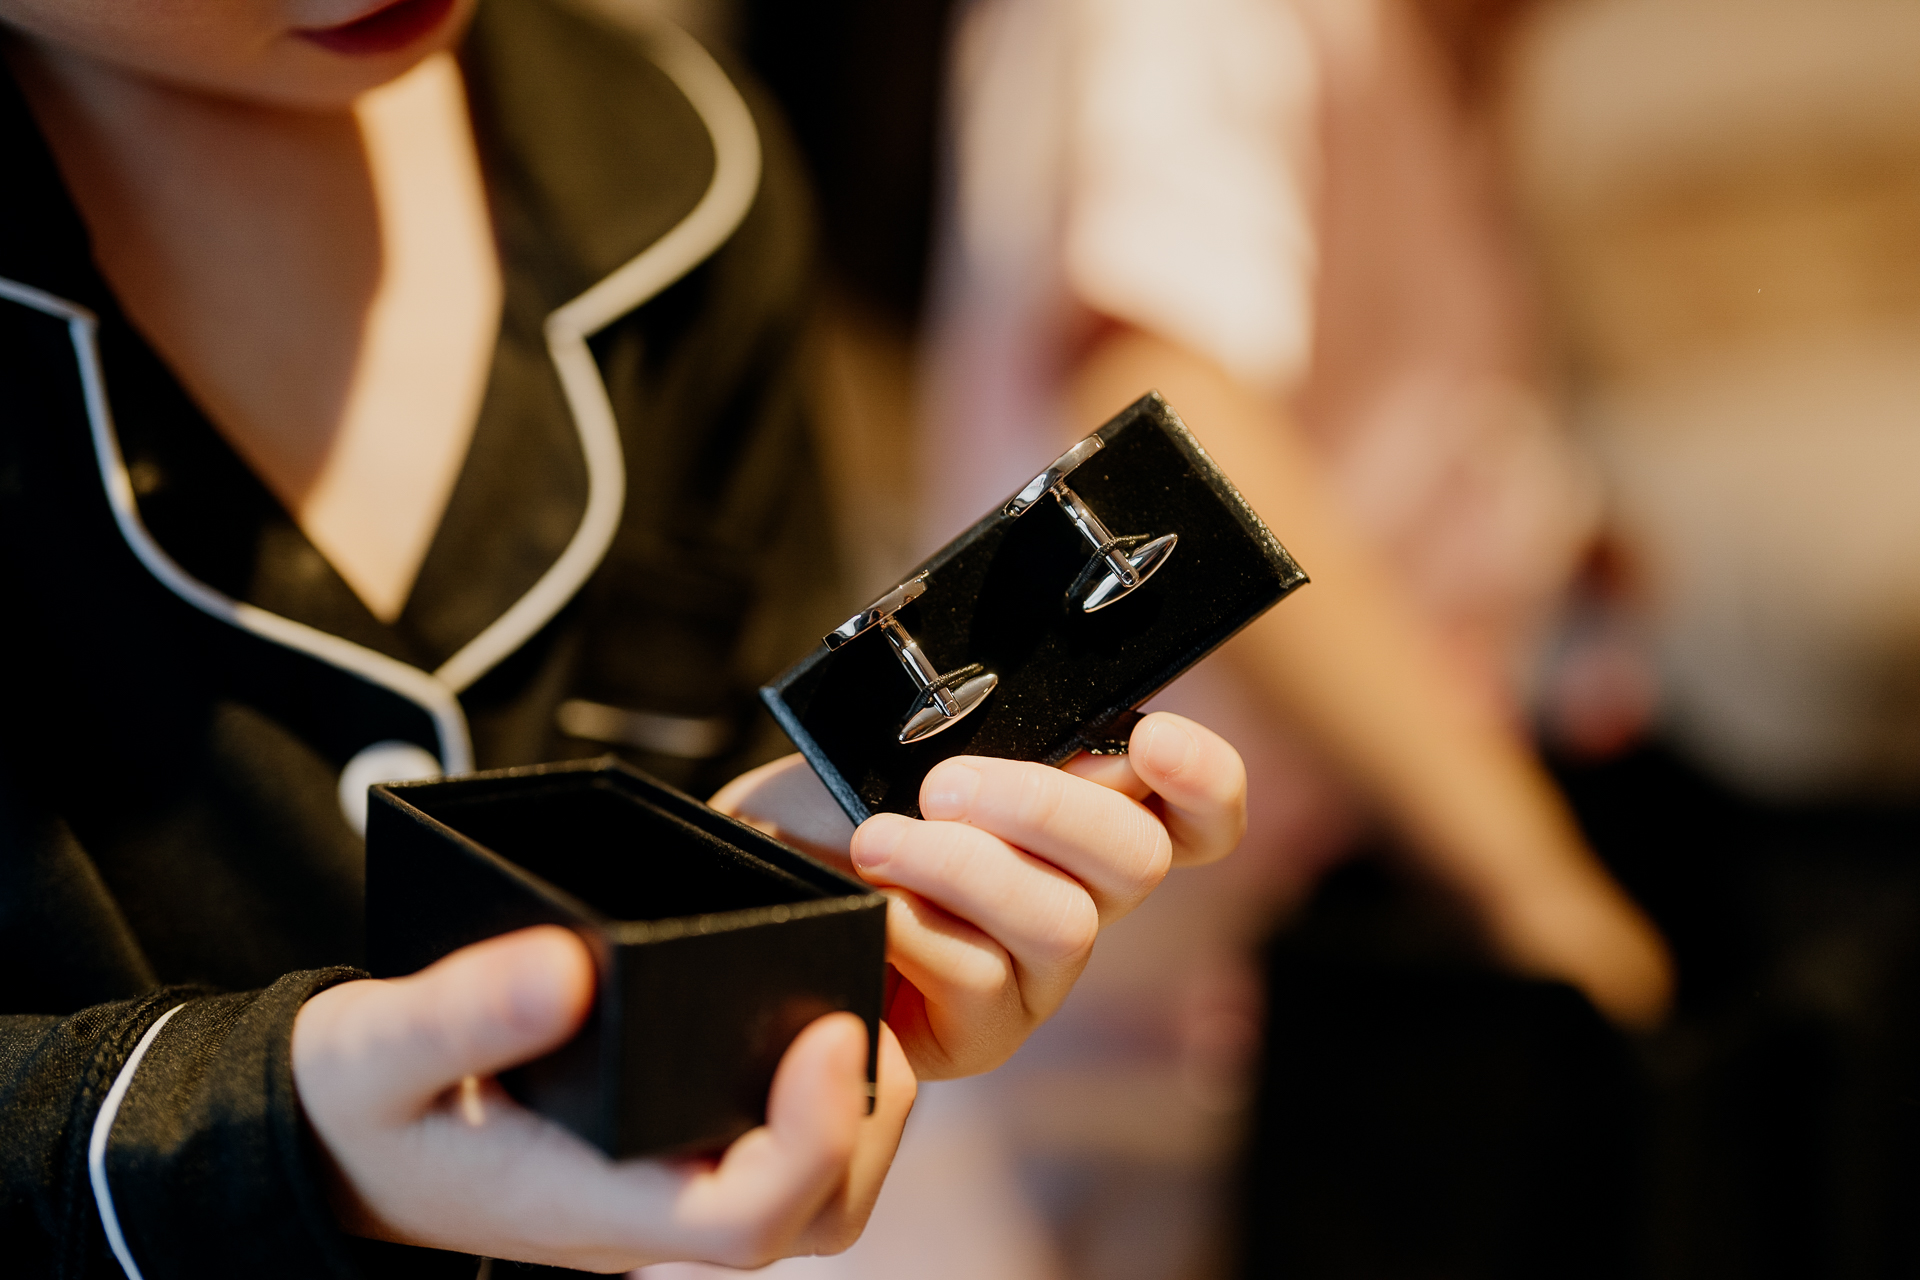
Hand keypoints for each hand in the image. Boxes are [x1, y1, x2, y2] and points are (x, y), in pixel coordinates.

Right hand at [292, 927, 914, 1269]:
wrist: (336, 1139)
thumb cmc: (357, 1104)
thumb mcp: (376, 1048)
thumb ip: (460, 1011)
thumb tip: (570, 964)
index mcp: (588, 1206)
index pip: (743, 1219)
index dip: (812, 1136)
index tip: (827, 1029)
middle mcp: (645, 1213)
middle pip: (811, 1213)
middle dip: (862, 1119)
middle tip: (860, 1007)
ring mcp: (664, 1191)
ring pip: (813, 1194)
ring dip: (855, 1110)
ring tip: (848, 1005)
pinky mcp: (670, 1155)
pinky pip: (778, 1151)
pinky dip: (820, 1095)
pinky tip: (808, 1013)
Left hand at [712, 711, 1246, 1078]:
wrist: (752, 865)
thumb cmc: (833, 800)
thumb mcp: (909, 741)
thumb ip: (999, 730)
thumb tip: (1066, 720)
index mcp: (1085, 814)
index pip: (1199, 812)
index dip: (1205, 780)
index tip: (1152, 737)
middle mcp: (1081, 895)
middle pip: (1138, 860)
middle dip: (1045, 807)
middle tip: (945, 785)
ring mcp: (1039, 972)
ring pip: (1062, 923)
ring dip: (963, 869)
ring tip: (876, 842)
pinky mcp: (984, 1033)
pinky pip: (982, 978)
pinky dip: (916, 929)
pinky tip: (868, 906)